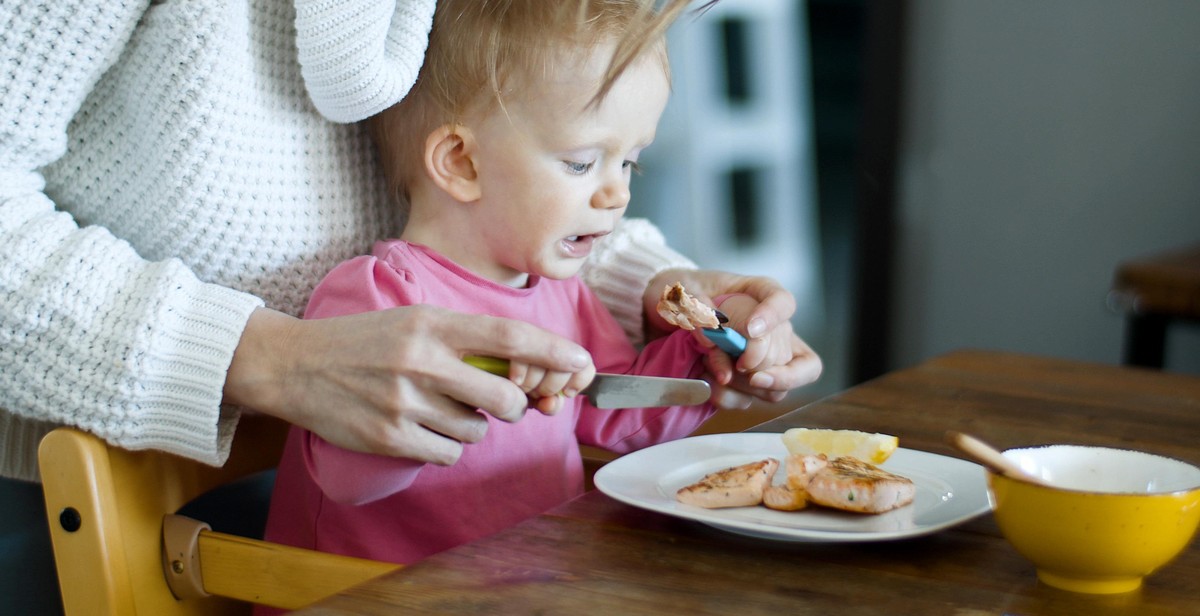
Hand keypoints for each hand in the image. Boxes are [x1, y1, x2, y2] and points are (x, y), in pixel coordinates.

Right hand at [224, 306, 591, 464]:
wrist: (294, 366)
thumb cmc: (364, 343)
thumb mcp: (414, 322)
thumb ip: (464, 341)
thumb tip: (522, 372)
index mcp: (433, 325)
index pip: (509, 338)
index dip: (554, 353)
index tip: (582, 364)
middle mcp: (422, 362)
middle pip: (505, 400)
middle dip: (512, 407)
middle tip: (494, 401)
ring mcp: (405, 403)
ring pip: (477, 431)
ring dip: (469, 426)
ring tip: (435, 408)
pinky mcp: (390, 438)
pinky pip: (448, 453)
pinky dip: (444, 446)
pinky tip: (418, 428)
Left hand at [645, 268, 821, 407]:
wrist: (663, 318)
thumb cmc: (680, 294)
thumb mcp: (682, 289)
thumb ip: (696, 307)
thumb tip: (710, 332)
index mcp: (758, 293)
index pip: (782, 303)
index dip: (773, 317)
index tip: (751, 330)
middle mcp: (769, 326)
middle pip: (780, 352)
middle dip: (751, 363)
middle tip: (722, 360)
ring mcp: (764, 356)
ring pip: (776, 382)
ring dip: (742, 384)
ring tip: (709, 371)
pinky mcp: (750, 380)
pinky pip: (754, 398)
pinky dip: (731, 397)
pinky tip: (709, 386)